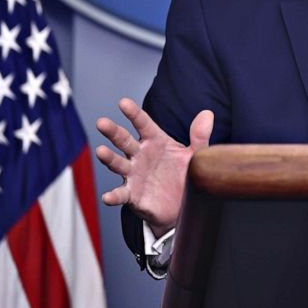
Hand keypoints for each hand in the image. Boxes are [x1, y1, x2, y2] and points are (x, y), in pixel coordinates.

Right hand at [95, 98, 213, 236]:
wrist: (184, 205)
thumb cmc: (186, 175)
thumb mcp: (195, 155)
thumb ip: (199, 136)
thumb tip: (207, 114)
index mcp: (155, 142)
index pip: (143, 124)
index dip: (134, 114)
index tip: (123, 102)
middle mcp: (140, 156)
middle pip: (124, 141)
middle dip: (113, 132)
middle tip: (101, 122)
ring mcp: (134, 175)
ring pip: (118, 164)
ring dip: (109, 158)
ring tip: (100, 151)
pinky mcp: (133, 195)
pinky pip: (121, 195)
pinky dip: (113, 196)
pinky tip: (107, 197)